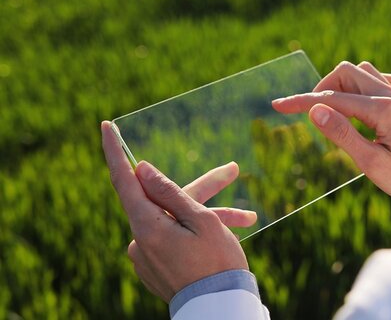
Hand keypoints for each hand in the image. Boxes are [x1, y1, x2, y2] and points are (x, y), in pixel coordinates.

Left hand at [101, 121, 254, 301]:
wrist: (221, 309)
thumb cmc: (217, 264)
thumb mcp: (202, 221)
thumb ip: (170, 192)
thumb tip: (141, 169)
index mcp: (147, 227)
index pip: (124, 180)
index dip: (115, 151)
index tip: (106, 127)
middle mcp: (140, 241)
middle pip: (165, 201)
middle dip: (202, 188)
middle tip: (232, 171)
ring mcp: (146, 256)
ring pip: (175, 221)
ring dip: (208, 216)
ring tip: (246, 218)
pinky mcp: (155, 266)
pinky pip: (173, 238)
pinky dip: (196, 232)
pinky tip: (228, 232)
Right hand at [272, 61, 390, 201]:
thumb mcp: (371, 163)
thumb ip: (342, 134)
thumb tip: (315, 111)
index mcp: (383, 110)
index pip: (333, 98)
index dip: (303, 102)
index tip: (279, 106)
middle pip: (346, 72)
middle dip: (323, 89)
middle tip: (313, 116)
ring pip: (361, 72)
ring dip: (341, 86)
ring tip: (334, 114)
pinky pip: (376, 79)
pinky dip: (359, 88)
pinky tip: (357, 109)